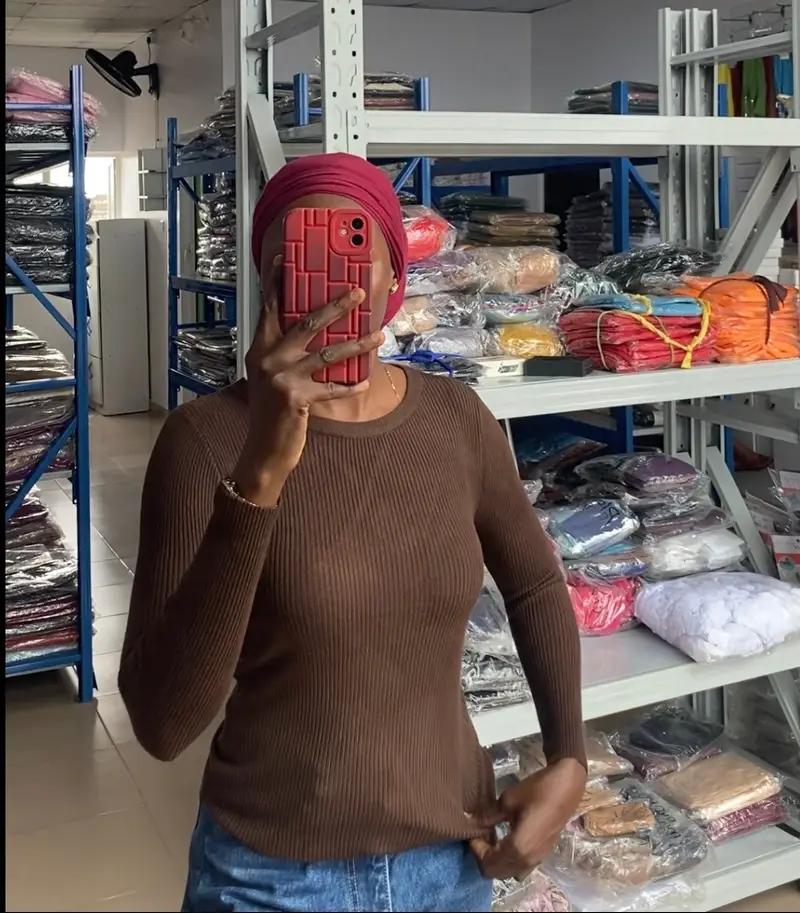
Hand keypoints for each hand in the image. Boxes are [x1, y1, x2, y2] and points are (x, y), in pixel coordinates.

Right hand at [232, 268, 382, 505]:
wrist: (262, 450)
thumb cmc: (271, 411)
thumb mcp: (270, 376)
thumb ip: (283, 352)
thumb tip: (315, 329)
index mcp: (259, 348)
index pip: (270, 308)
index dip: (277, 283)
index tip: (286, 259)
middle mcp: (268, 359)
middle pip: (307, 323)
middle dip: (336, 306)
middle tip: (358, 293)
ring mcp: (281, 379)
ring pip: (327, 353)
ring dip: (357, 344)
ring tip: (378, 335)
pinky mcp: (297, 400)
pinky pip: (332, 388)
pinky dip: (350, 385)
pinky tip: (365, 381)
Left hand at [470, 758, 585, 880]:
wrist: (566, 787)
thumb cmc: (536, 792)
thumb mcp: (507, 801)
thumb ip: (488, 816)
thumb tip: (471, 820)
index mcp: (517, 849)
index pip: (487, 863)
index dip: (475, 849)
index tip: (472, 831)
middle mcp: (526, 861)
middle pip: (496, 873)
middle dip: (484, 856)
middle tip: (480, 835)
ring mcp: (537, 860)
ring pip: (508, 872)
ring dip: (496, 859)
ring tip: (493, 836)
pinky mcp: (543, 854)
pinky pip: (520, 867)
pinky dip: (509, 858)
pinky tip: (507, 837)